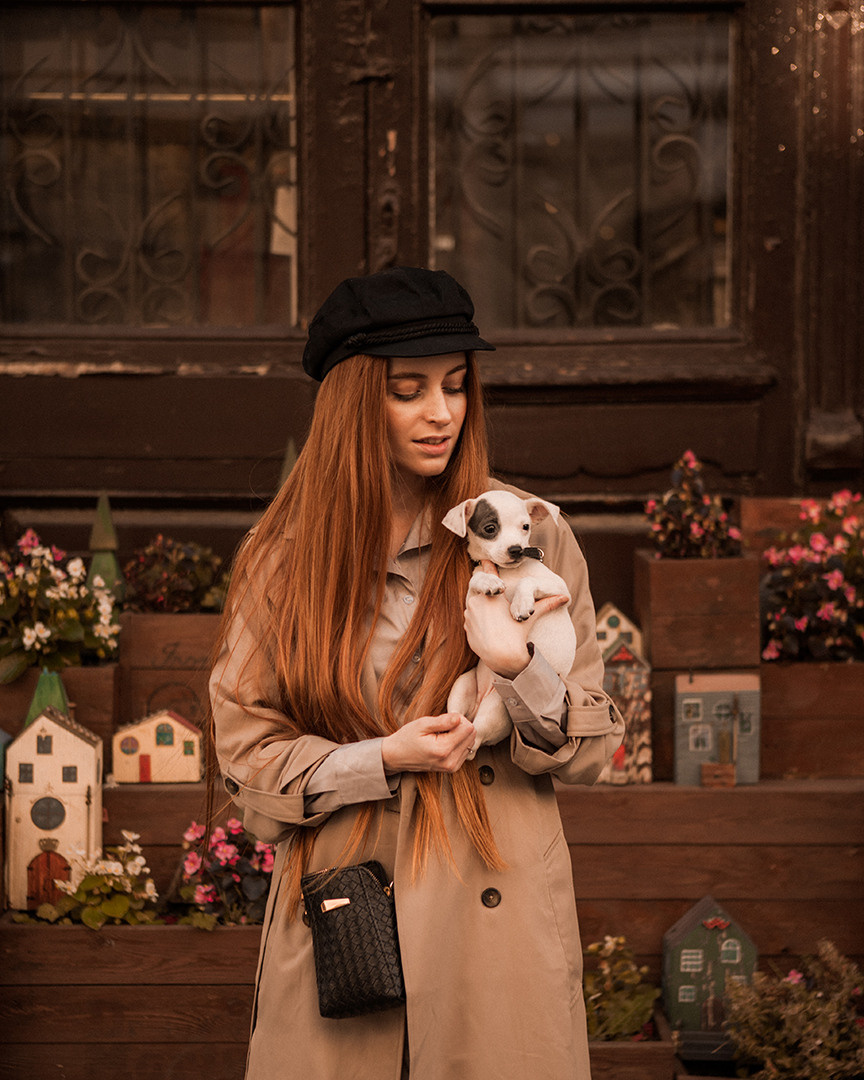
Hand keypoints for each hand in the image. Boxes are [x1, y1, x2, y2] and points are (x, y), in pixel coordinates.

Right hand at [381, 712, 475, 773]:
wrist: (396, 757)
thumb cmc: (407, 738)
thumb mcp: (422, 724)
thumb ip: (443, 721)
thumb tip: (460, 717)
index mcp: (443, 749)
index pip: (468, 728)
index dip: (458, 719)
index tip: (445, 719)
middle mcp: (450, 761)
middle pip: (472, 735)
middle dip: (460, 726)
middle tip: (443, 726)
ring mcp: (452, 767)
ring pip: (470, 743)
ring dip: (459, 735)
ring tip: (442, 734)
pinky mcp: (452, 768)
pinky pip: (465, 750)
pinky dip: (458, 743)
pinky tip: (444, 742)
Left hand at [464, 560, 568, 678]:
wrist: (503, 659)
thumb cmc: (517, 636)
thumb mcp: (530, 618)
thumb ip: (546, 605)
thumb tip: (565, 597)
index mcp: (492, 596)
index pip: (489, 575)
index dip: (488, 568)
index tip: (485, 561)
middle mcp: (477, 602)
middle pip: (481, 592)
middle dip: (489, 594)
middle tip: (496, 599)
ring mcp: (469, 615)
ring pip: (475, 606)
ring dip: (482, 608)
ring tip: (494, 617)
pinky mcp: (465, 627)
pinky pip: (471, 619)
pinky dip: (478, 621)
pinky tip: (488, 628)